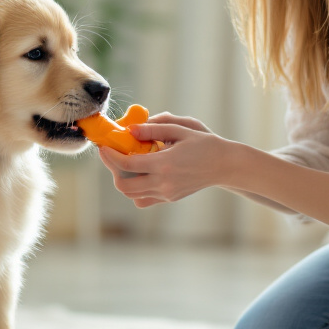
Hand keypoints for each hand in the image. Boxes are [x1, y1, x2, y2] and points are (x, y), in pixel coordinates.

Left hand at [96, 113, 230, 207]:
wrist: (224, 165)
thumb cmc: (203, 143)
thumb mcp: (180, 129)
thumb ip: (152, 129)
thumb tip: (128, 130)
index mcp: (165, 163)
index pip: (127, 164)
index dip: (110, 155)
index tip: (104, 146)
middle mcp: (164, 182)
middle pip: (124, 185)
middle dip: (112, 169)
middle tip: (111, 154)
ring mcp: (166, 194)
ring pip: (131, 194)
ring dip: (123, 179)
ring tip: (125, 162)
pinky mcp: (169, 199)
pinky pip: (143, 199)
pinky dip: (136, 189)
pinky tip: (140, 173)